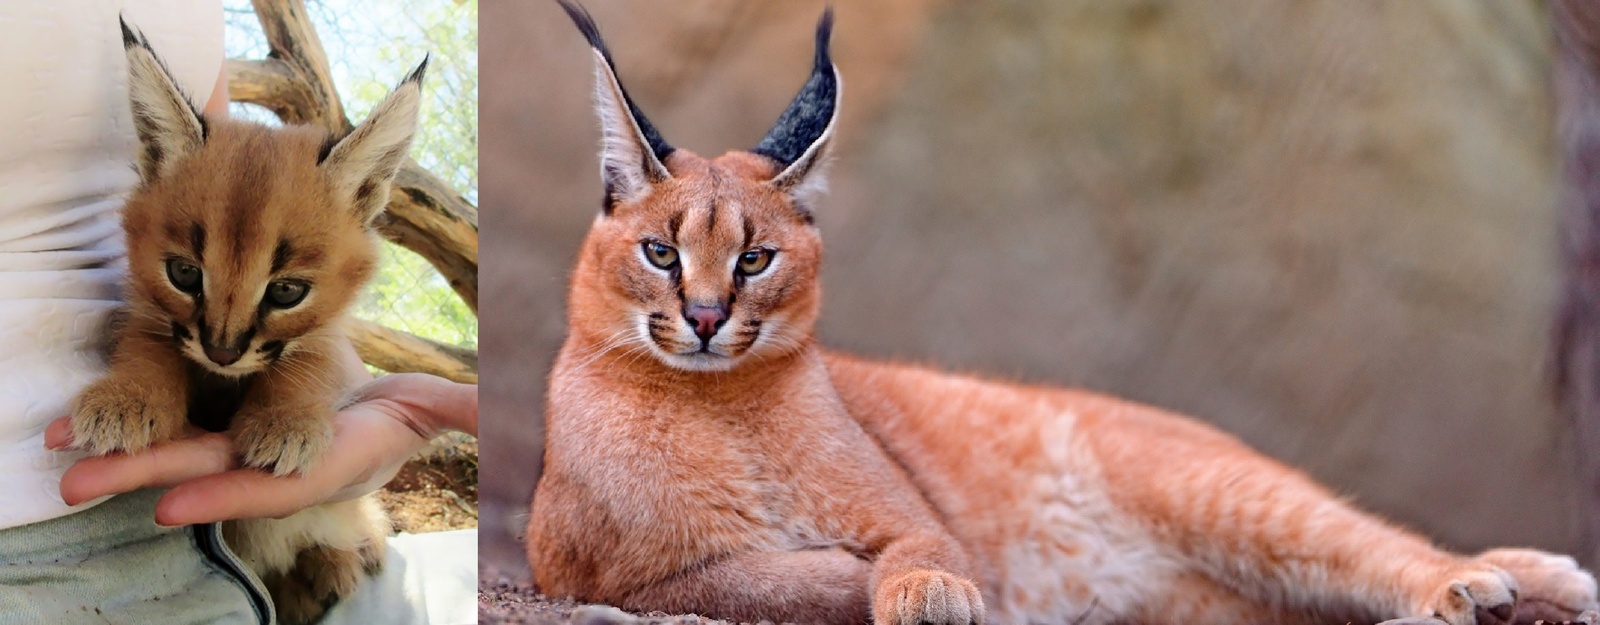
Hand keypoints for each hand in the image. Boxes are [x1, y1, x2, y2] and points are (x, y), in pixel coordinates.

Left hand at [44, 372, 476, 525]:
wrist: (399, 415)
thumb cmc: (425, 411)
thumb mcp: (447, 409)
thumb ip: (467, 412)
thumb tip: (494, 414)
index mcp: (335, 459)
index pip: (278, 482)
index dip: (228, 491)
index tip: (173, 503)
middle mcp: (289, 464)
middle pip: (213, 473)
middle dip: (148, 478)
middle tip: (77, 482)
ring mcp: (262, 452)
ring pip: (189, 455)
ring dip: (129, 461)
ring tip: (66, 465)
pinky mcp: (244, 432)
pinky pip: (191, 436)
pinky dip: (145, 438)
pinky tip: (98, 436)